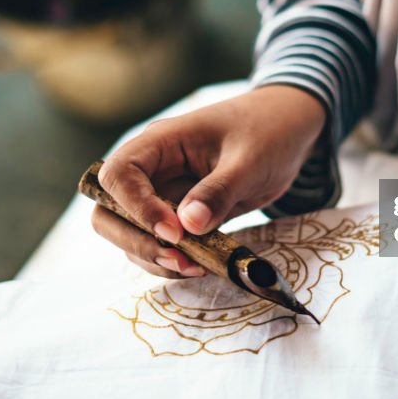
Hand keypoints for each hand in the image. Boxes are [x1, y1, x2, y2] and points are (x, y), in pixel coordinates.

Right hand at [91, 85, 326, 277]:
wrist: (289, 131)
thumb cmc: (268, 132)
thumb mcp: (250, 160)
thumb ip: (219, 191)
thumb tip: (188, 226)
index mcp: (161, 142)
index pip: (119, 175)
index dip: (136, 207)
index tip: (175, 232)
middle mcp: (152, 169)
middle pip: (108, 210)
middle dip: (135, 241)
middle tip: (177, 260)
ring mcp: (162, 194)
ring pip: (128, 234)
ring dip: (153, 257)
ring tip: (196, 267)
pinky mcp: (179, 216)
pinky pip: (158, 244)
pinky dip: (171, 261)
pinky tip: (202, 266)